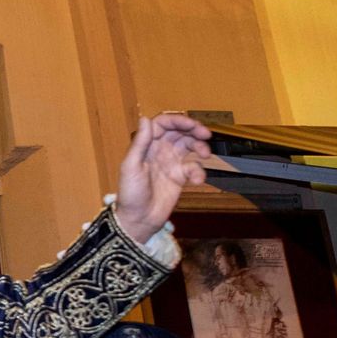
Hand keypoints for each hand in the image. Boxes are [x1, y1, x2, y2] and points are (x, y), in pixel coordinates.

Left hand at [113, 113, 211, 243]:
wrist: (139, 219)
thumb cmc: (130, 193)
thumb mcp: (131, 166)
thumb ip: (140, 143)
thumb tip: (145, 119)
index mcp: (146, 145)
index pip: (163, 124)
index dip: (177, 121)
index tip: (192, 125)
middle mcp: (159, 150)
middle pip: (179, 132)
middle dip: (193, 130)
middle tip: (206, 135)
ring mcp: (170, 163)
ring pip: (189, 146)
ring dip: (199, 147)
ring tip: (204, 154)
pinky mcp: (180, 176)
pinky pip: (193, 167)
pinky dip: (198, 171)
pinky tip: (197, 181)